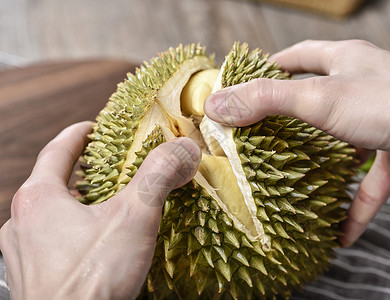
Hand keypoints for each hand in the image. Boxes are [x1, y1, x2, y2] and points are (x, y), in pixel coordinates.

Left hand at [0, 121, 200, 299]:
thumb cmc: (90, 280)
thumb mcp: (133, 217)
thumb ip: (158, 176)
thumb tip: (184, 149)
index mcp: (38, 198)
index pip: (57, 150)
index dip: (79, 135)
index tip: (95, 128)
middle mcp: (22, 222)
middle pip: (53, 181)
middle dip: (82, 171)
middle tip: (108, 166)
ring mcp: (23, 252)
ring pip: (52, 214)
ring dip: (77, 203)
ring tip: (106, 204)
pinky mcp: (34, 276)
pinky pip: (52, 241)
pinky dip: (74, 231)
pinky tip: (96, 243)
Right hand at [204, 39, 389, 246]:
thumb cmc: (388, 103)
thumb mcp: (318, 99)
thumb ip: (265, 101)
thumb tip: (216, 106)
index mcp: (344, 63)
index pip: (298, 57)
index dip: (270, 67)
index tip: (246, 84)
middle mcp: (363, 89)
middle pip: (317, 100)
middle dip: (288, 117)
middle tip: (258, 135)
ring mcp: (380, 123)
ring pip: (341, 144)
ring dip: (319, 164)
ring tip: (290, 179)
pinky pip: (370, 184)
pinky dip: (353, 206)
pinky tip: (339, 231)